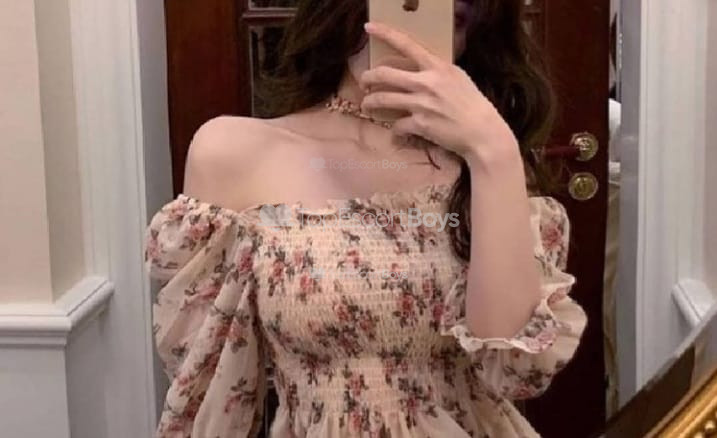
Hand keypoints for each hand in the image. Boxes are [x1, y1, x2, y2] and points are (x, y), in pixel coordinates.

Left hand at [359, 22, 520, 168]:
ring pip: (382, 99)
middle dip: (367, 78)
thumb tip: (420, 67)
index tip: (369, 27)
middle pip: (384, 74)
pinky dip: (394, 129)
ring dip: (370, 103)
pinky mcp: (420, 124)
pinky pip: (396, 125)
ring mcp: (421, 104)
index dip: (385, 33)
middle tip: (364, 82)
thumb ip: (437, 71)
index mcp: (437, 67)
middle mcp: (426, 82)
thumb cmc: (473, 104)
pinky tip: (397, 130)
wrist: (482, 131)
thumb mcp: (458, 77)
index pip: (406, 44)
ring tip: (367, 105)